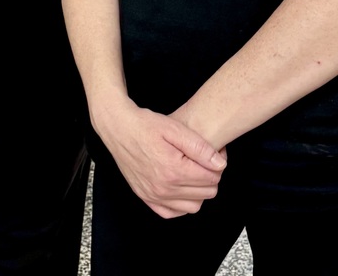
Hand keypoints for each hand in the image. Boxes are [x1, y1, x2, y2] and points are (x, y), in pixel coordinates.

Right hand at [94, 96, 226, 217]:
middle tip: (202, 162)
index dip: (216, 165)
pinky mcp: (145, 197)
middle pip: (206, 193)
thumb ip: (200, 147)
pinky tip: (179, 188)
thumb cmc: (144, 125)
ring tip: (192, 173)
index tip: (211, 154)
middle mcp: (163, 188)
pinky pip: (172, 212)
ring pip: (193, 206)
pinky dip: (180, 204)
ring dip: (198, 192)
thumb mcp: (174, 128)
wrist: (117, 127)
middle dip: (209, 177)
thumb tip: (220, 164)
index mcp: (173, 170)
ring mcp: (153, 195)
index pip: (212, 178)